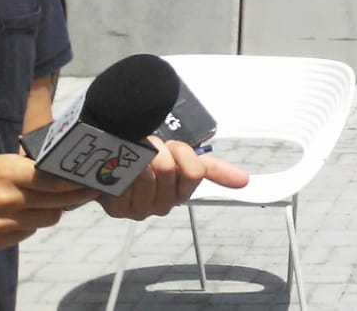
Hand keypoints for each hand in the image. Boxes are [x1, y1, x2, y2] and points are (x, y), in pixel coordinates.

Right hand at [0, 153, 96, 250]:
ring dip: (49, 211)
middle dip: (72, 199)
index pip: (58, 183)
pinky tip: (20, 213)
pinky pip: (25, 232)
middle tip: (83, 191)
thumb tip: (64, 171)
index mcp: (9, 174)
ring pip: (46, 221)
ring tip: (44, 201)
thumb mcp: (0, 164)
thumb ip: (29, 168)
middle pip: (58, 206)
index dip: (80, 184)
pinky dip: (28, 224)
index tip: (94, 181)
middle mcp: (7, 200)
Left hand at [98, 138, 249, 220]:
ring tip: (132, 156)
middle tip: (147, 147)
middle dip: (158, 150)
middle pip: (170, 169)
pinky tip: (121, 170)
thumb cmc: (148, 159)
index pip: (195, 173)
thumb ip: (215, 169)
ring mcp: (140, 209)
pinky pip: (130, 182)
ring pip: (150, 174)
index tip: (177, 150)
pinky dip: (125, 169)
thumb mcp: (183, 157)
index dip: (183, 155)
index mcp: (183, 192)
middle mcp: (164, 205)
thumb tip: (246, 182)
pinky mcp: (118, 209)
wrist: (110, 161)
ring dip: (140, 157)